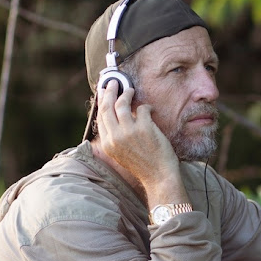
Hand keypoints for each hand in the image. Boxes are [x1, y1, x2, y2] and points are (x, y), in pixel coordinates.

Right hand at [96, 80, 183, 198]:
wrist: (159, 177)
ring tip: (130, 90)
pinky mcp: (145, 128)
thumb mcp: (121, 154)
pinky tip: (150, 109)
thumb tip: (116, 117)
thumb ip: (115, 137)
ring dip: (126, 93)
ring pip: (122, 104)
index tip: (104, 93)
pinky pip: (143, 109)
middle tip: (113, 83)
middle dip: (109, 91)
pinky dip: (147, 106)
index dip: (102, 102)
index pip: (100, 117)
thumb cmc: (144, 166)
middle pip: (107, 106)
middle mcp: (115, 137)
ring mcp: (129, 132)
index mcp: (108, 144)